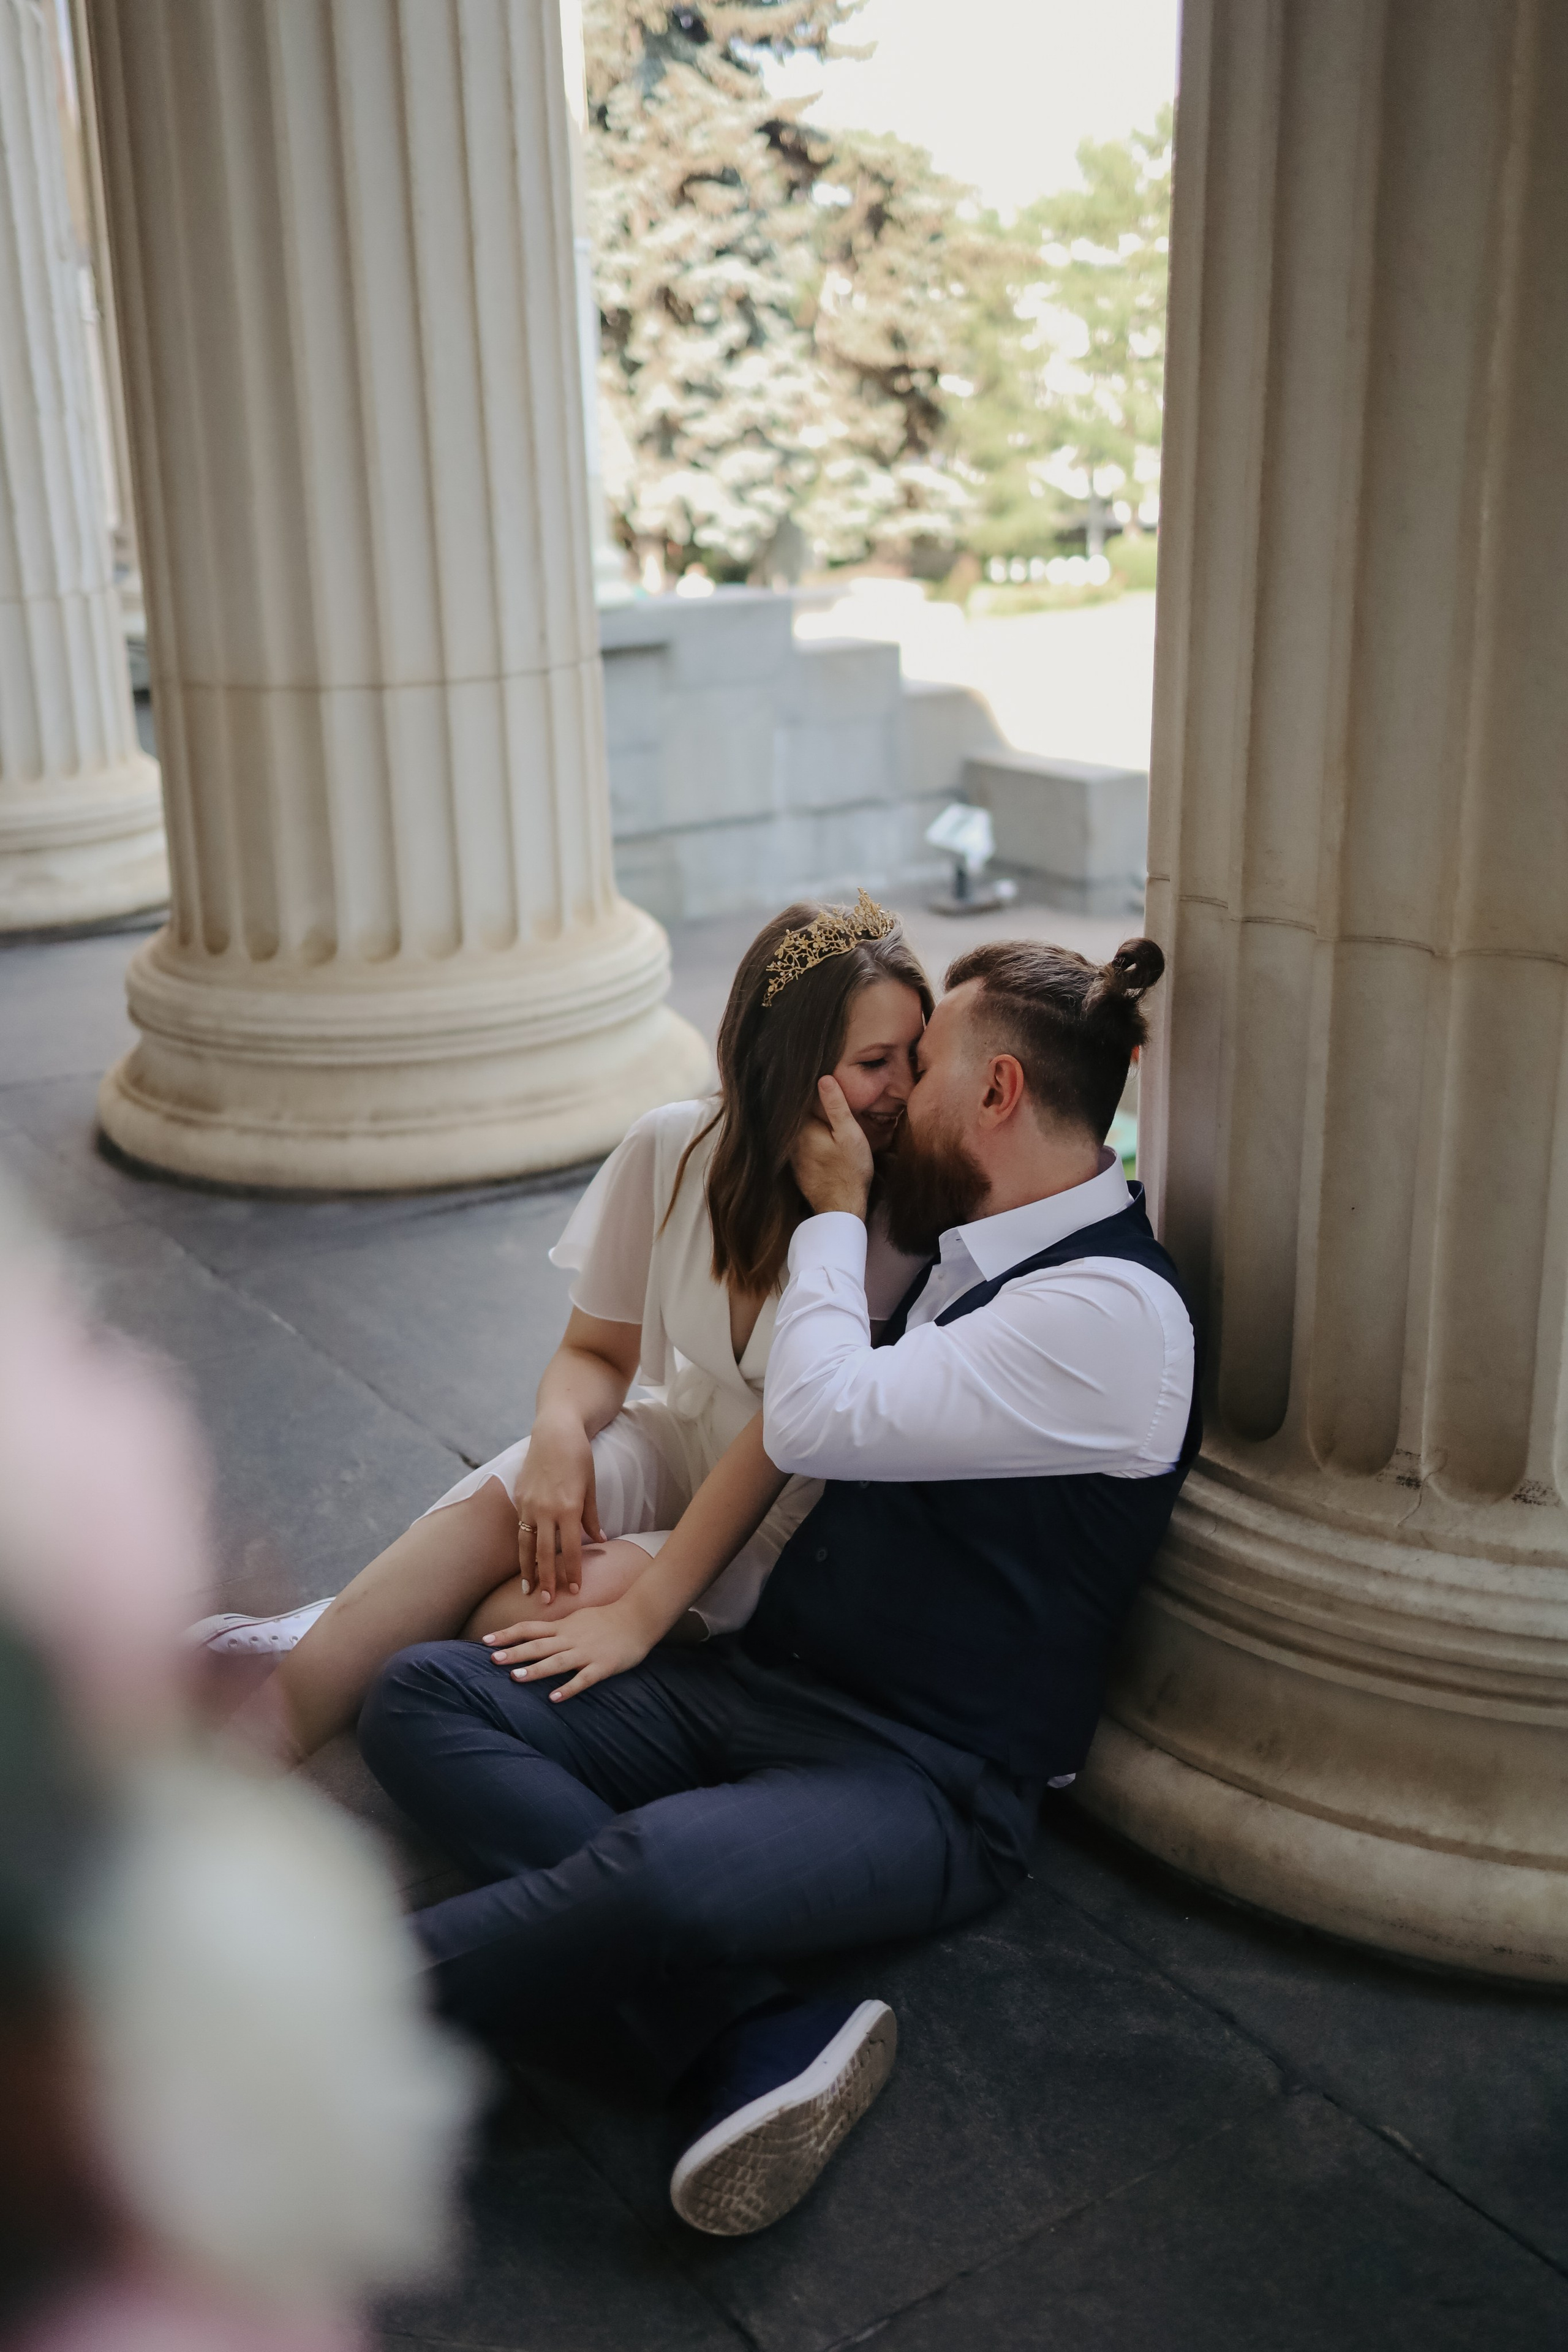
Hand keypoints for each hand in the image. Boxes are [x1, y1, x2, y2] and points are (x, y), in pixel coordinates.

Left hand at [483, 1596, 655, 1702]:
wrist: (639, 1618)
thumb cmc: (607, 1619)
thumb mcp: (577, 1619)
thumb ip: (557, 1628)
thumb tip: (535, 1634)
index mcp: (563, 1627)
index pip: (529, 1629)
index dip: (507, 1635)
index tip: (485, 1641)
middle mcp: (571, 1639)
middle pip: (538, 1646)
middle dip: (514, 1652)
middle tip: (492, 1660)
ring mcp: (586, 1652)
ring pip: (557, 1661)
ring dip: (537, 1669)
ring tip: (516, 1677)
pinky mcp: (602, 1666)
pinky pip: (583, 1679)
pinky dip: (569, 1688)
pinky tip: (554, 1698)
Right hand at [512, 1411, 604, 1603]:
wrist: (555, 1431)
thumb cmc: (578, 1458)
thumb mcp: (591, 1487)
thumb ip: (592, 1517)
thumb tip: (600, 1540)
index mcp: (567, 1508)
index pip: (570, 1550)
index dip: (572, 1573)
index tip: (574, 1591)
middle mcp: (545, 1509)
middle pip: (544, 1553)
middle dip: (546, 1580)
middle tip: (547, 1603)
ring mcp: (528, 1504)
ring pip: (525, 1544)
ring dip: (527, 1570)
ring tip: (528, 1590)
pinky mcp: (518, 1497)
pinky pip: (519, 1528)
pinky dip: (521, 1547)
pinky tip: (522, 1561)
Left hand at [790, 1074, 873, 1218]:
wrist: (840, 1209)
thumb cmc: (849, 1171)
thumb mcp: (849, 1134)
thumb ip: (836, 1106)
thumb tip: (823, 1078)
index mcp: (802, 1128)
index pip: (801, 1101)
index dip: (811, 1090)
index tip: (818, 1080)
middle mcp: (791, 1141)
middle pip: (799, 1116)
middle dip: (809, 1105)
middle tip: (823, 1092)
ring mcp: (792, 1156)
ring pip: (799, 1131)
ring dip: (809, 1122)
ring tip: (823, 1111)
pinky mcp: (798, 1167)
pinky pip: (801, 1145)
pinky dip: (809, 1138)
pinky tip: (822, 1138)